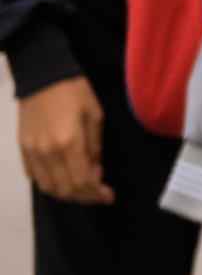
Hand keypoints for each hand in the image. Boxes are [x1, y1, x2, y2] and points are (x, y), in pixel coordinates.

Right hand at [17, 76, 110, 203]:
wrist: (42, 76)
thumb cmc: (75, 92)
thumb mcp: (95, 115)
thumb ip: (94, 147)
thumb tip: (95, 173)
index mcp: (68, 143)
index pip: (81, 181)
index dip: (95, 194)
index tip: (108, 197)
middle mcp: (46, 153)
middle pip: (63, 188)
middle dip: (83, 197)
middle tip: (98, 195)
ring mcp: (31, 152)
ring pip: (46, 186)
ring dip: (65, 193)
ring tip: (82, 189)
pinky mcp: (21, 148)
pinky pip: (33, 175)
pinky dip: (49, 183)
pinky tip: (62, 178)